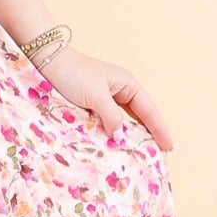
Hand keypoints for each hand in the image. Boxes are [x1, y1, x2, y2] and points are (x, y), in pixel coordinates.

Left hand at [33, 46, 173, 150]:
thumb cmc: (73, 75)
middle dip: (149, 133)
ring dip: (131, 134)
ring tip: (141, 153)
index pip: (149, 110)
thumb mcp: (96, 97)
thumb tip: (120, 136)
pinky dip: (114, 132)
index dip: (159, 128)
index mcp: (127, 84)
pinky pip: (108, 121)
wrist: (47, 63)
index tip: (169, 146)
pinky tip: (116, 144)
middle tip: (159, 154)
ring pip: (124, 120)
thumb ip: (111, 117)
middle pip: (140, 115)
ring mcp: (105, 97)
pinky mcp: (91, 104)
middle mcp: (119, 90)